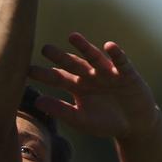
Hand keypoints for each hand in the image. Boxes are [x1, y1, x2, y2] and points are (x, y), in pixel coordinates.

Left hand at [29, 33, 159, 139]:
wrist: (134, 124)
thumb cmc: (105, 122)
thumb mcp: (81, 120)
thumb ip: (61, 111)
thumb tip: (37, 102)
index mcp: (77, 86)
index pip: (57, 78)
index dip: (44, 74)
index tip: (27, 70)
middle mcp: (90, 75)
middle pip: (72, 64)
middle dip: (60, 56)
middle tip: (45, 49)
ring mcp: (108, 72)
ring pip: (94, 57)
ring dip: (85, 47)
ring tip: (73, 37)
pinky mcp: (126, 73)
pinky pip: (120, 62)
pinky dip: (116, 54)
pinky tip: (109, 46)